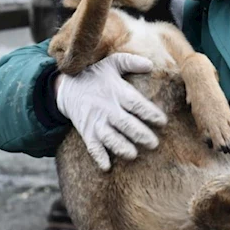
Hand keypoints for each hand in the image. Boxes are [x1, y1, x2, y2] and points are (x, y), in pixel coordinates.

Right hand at [55, 53, 166, 170]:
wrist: (66, 87)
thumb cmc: (95, 75)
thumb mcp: (112, 63)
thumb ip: (131, 62)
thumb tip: (151, 64)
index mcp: (117, 92)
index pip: (136, 103)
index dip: (149, 113)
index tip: (163, 121)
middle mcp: (107, 108)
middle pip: (125, 124)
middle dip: (140, 134)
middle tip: (154, 144)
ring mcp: (95, 122)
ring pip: (109, 138)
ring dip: (121, 147)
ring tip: (133, 155)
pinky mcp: (86, 132)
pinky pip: (92, 147)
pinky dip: (98, 157)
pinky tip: (107, 167)